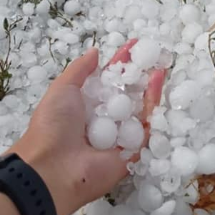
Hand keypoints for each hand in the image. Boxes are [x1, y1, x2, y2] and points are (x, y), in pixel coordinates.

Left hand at [8, 39, 164, 214]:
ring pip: (139, 106)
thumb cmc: (53, 126)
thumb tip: (95, 52)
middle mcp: (104, 119)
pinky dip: (153, 101)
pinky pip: (147, 122)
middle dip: (138, 73)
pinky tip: (158, 79)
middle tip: (152, 52)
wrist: (55, 169)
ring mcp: (120, 133)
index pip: (107, 80)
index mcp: (85, 106)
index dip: (119, 62)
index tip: (132, 46)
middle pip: (126, 92)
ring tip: (160, 61)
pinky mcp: (134, 148)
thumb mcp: (62, 89)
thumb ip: (80, 70)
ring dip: (149, 84)